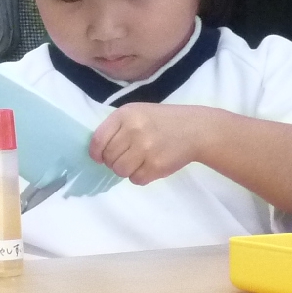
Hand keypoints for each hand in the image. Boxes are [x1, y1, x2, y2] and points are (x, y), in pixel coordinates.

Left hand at [90, 103, 209, 184]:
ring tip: (138, 161)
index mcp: (125, 115)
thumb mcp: (137, 113)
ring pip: (119, 171)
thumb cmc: (162, 121)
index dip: (96, 152)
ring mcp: (145, 148)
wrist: (195, 129)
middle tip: (127, 157)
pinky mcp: (156, 166)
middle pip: (108, 158)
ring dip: (126, 170)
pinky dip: (140, 176)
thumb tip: (97, 152)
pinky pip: (135, 179)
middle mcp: (133, 130)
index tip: (99, 157)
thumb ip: (117, 128)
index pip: (98, 140)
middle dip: (114, 161)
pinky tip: (150, 165)